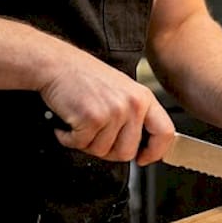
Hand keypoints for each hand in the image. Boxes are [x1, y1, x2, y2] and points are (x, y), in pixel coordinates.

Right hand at [40, 48, 174, 165]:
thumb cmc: (84, 76)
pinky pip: (81, 145)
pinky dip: (68, 138)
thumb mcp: (121, 90)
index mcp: (143, 97)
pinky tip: (67, 122)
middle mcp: (132, 104)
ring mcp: (114, 111)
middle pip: (127, 152)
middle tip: (93, 136)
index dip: (155, 152)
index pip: (165, 132)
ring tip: (79, 122)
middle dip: (106, 151)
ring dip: (85, 142)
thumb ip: (134, 115)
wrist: (57, 64)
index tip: (143, 158)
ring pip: (102, 151)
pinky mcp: (92, 118)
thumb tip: (139, 146)